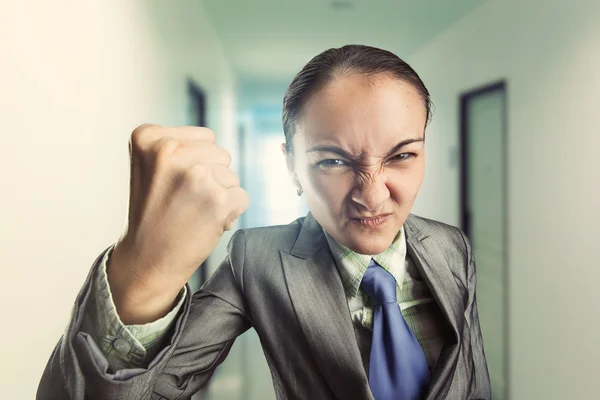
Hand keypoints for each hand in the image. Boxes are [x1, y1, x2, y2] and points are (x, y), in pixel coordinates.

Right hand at [107, 124, 248, 323]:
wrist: (145, 261)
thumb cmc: (153, 214)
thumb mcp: (151, 167)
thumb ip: (179, 147)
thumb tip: (221, 150)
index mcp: (148, 137)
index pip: (205, 137)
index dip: (197, 163)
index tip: (172, 184)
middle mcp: (169, 151)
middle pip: (221, 154)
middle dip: (211, 178)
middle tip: (184, 201)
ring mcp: (194, 175)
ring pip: (232, 176)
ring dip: (220, 195)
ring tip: (192, 212)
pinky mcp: (217, 199)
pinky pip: (242, 196)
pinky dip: (231, 212)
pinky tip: (205, 223)